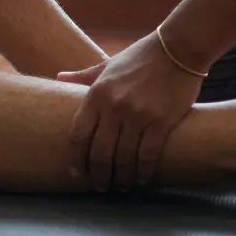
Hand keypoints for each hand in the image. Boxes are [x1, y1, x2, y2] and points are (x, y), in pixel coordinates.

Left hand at [56, 33, 203, 191]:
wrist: (177, 49)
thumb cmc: (140, 57)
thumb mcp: (107, 66)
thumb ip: (83, 76)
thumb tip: (58, 77)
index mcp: (97, 94)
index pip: (78, 134)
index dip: (76, 158)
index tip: (76, 172)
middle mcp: (114, 107)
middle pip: (99, 152)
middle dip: (98, 174)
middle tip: (100, 186)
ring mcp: (138, 116)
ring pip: (123, 158)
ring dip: (121, 178)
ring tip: (120, 186)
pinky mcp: (161, 122)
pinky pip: (148, 155)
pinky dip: (143, 172)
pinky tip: (141, 180)